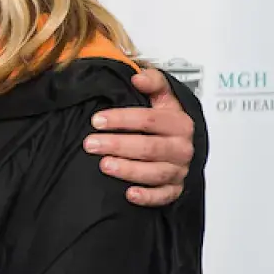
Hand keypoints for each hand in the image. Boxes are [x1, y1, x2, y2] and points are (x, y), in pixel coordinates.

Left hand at [86, 66, 193, 206]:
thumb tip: (138, 77)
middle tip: (91, 144)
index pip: (150, 120)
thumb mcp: (163, 97)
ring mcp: (180, 170)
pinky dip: (148, 197)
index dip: (122, 119)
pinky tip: (129, 194)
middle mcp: (182, 147)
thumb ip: (154, 82)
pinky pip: (164, 196)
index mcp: (179, 123)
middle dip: (118, 145)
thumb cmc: (166, 120)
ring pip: (155, 172)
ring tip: (104, 165)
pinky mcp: (175, 189)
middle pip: (150, 147)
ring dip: (129, 170)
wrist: (182, 144)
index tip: (97, 120)